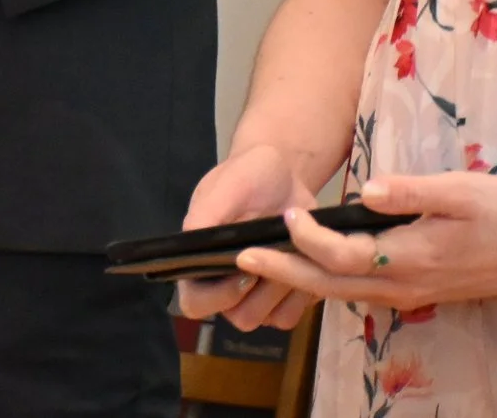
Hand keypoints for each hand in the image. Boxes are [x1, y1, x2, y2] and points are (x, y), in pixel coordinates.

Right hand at [175, 145, 314, 329]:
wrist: (285, 177)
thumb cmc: (249, 177)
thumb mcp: (227, 186)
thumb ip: (207, 213)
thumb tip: (191, 242)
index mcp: (199, 262)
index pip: (196, 303)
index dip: (218, 298)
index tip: (245, 271)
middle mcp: (224, 286)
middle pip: (240, 317)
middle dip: (264, 291)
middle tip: (280, 255)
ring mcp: (256, 296)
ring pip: (270, 318)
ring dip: (286, 288)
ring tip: (294, 251)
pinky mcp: (284, 297)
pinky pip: (294, 313)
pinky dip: (303, 292)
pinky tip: (305, 261)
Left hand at [237, 172, 496, 312]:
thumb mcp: (460, 191)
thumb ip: (411, 191)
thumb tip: (366, 191)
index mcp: (411, 260)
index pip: (344, 257)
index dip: (309, 239)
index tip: (284, 215)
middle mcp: (404, 285)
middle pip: (331, 286)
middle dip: (283, 274)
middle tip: (239, 260)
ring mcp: (409, 292)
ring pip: (343, 293)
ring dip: (301, 280)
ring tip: (262, 264)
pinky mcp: (415, 290)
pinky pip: (360, 291)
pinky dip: (328, 281)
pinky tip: (309, 267)